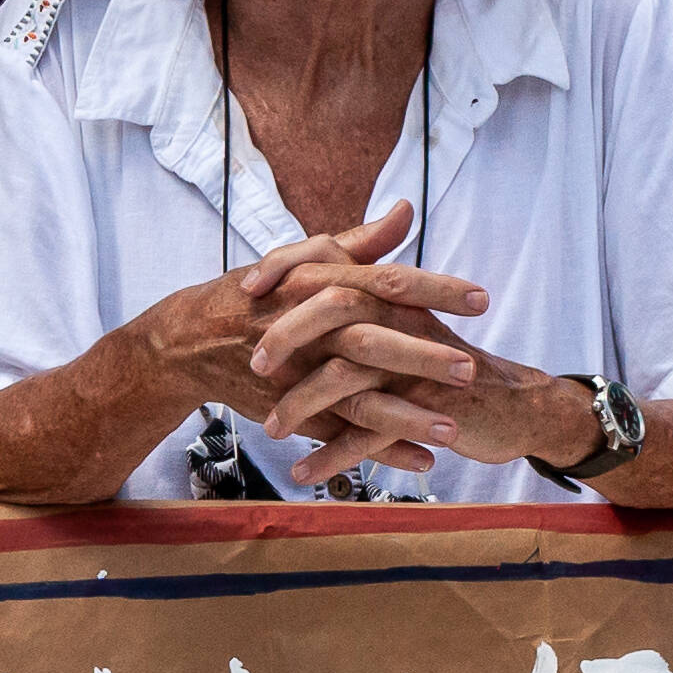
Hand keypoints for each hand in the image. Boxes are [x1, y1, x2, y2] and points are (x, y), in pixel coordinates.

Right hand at [128, 202, 492, 475]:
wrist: (190, 339)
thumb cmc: (256, 295)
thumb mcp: (302, 261)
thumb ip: (359, 243)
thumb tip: (406, 211)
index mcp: (319, 283)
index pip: (385, 282)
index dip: (434, 291)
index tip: (481, 298)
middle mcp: (310, 325)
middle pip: (371, 339)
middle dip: (423, 356)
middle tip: (472, 368)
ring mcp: (299, 372)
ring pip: (355, 394)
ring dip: (405, 415)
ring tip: (452, 431)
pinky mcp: (293, 409)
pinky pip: (339, 433)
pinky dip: (379, 449)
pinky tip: (422, 461)